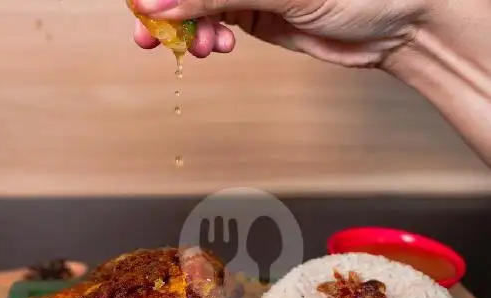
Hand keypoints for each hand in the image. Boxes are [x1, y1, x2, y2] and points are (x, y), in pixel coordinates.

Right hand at [131, 0, 427, 67]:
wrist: (398, 22)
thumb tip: (159, 4)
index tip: (144, 6)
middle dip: (165, 9)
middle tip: (152, 34)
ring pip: (195, 4)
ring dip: (186, 29)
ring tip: (200, 46)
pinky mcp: (254, 12)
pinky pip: (214, 24)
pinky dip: (207, 39)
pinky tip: (216, 47)